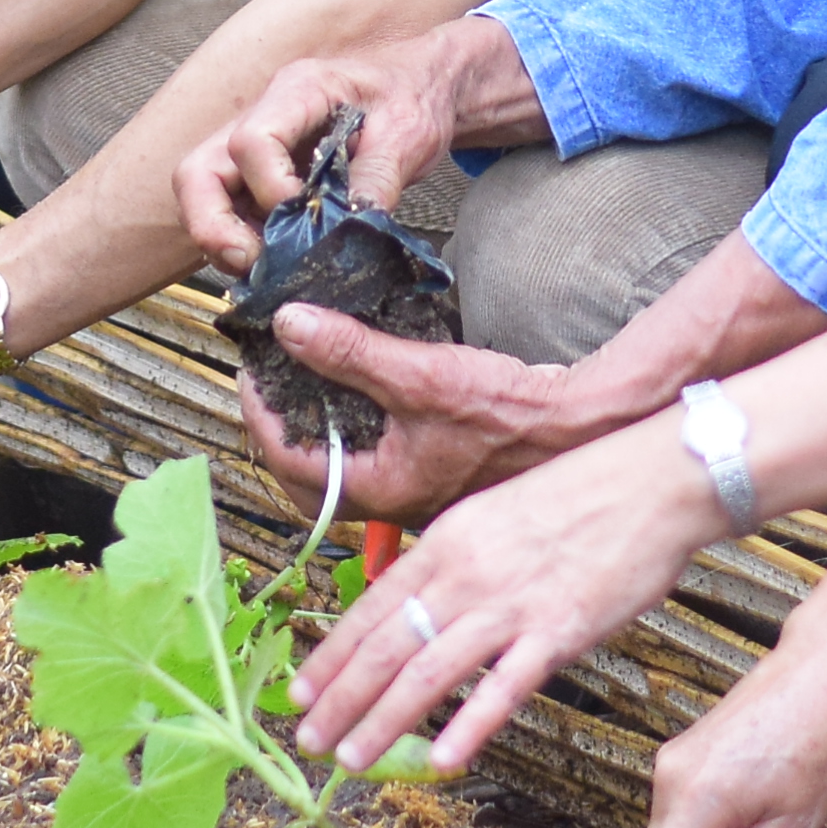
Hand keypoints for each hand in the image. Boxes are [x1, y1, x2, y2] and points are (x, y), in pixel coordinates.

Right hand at [178, 38, 473, 275]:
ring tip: (268, 270)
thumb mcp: (410, 134)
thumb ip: (377, 181)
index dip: (271, 190)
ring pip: (205, 195)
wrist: (424, 85)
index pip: (251, 141)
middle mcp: (264, 116)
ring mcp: (258, 147)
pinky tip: (278, 262)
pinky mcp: (265, 174)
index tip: (307, 217)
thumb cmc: (414, 96)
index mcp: (298, 90)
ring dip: (225, 240)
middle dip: (212, 226)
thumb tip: (348, 235)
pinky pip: (233, 211)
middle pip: (198, 172)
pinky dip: (245, 241)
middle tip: (252, 263)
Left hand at [239, 308, 578, 524]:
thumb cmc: (510, 412)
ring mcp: (409, 491)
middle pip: (302, 479)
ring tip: (300, 383)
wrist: (576, 428)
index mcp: (379, 491)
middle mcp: (388, 502)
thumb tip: (290, 324)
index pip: (286, 460)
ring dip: (311, 431)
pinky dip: (347, 430)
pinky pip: (366, 459)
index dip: (257, 412)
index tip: (250, 370)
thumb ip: (353, 351)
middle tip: (267, 383)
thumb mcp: (423, 373)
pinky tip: (354, 394)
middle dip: (276, 432)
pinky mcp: (427, 473)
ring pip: (335, 471)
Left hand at [289, 420, 729, 773]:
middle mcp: (466, 573)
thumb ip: (452, 560)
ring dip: (383, 720)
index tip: (300, 692)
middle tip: (307, 739)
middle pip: (386, 646)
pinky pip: (505, 686)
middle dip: (340, 699)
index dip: (330, 655)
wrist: (650, 479)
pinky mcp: (559, 631)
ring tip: (351, 757)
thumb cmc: (578, 494)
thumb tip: (415, 599)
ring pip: (429, 671)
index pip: (371, 608)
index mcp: (447, 541)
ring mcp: (511, 604)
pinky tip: (443, 758)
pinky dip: (470, 725)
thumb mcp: (493, 513)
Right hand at [587, 632, 826, 827]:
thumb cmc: (818, 738)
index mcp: (698, 800)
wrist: (822, 670)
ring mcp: (675, 764)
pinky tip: (774, 799)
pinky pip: (699, 814)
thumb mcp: (789, 827)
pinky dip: (733, 822)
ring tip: (789, 817)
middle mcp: (672, 779)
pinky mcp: (685, 757)